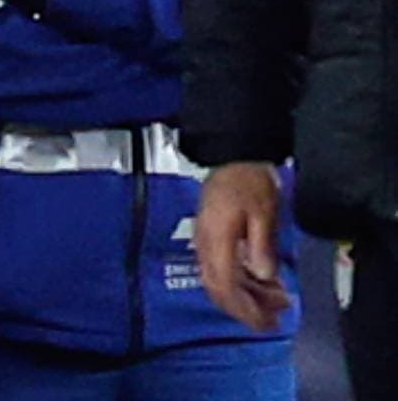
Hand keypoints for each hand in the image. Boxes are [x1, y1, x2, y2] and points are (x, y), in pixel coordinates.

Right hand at [195, 162, 292, 331]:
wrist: (232, 157)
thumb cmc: (249, 182)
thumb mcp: (263, 212)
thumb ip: (261, 245)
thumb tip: (264, 275)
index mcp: (216, 239)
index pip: (224, 285)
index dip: (244, 309)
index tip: (265, 323)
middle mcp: (205, 245)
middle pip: (218, 288)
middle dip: (244, 310)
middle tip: (272, 321)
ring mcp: (206, 242)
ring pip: (219, 281)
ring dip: (246, 297)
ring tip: (276, 302)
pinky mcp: (211, 238)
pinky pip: (222, 270)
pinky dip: (242, 283)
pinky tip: (263, 283)